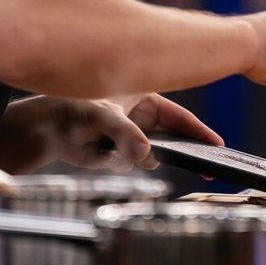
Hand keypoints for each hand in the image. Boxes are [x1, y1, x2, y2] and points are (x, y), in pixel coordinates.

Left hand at [0, 95, 222, 172]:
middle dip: (185, 151)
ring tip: (116, 147)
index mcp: (145, 97)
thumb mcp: (103, 116)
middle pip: (174, 137)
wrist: (47, 129)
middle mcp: (142, 118)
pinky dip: (121, 162)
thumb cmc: (75, 108)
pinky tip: (100, 151)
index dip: (200, 131)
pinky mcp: (120, 155)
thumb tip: (144, 155)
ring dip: (141, 156)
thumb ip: (124, 133)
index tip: (218, 145)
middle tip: (205, 167)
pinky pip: (132, 164)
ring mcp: (132, 138)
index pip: (180, 116)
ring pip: (152, 155)